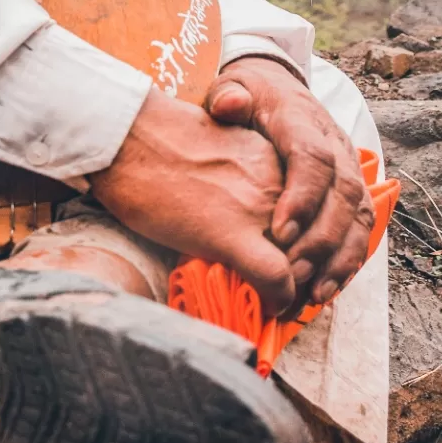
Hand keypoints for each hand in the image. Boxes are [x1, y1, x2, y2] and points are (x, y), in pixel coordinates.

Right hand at [88, 85, 294, 315]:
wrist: (126, 136)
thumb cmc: (155, 137)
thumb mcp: (217, 145)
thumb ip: (241, 172)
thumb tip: (236, 206)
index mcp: (274, 159)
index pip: (313, 211)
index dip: (308, 241)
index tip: (294, 259)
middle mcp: (277, 183)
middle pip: (316, 239)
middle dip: (310, 270)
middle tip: (293, 290)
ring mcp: (258, 209)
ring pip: (305, 263)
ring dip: (298, 290)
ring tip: (279, 302)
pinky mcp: (231, 234)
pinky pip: (277, 279)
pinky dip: (277, 299)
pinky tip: (265, 306)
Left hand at [206, 57, 372, 307]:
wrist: (274, 85)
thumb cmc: (247, 94)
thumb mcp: (231, 86)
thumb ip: (227, 95)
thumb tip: (229, 104)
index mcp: (302, 118)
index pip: (312, 157)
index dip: (303, 197)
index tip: (279, 234)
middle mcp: (335, 143)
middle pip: (343, 193)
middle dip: (321, 239)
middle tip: (291, 274)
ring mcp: (348, 166)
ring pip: (359, 215)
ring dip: (340, 259)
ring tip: (313, 294)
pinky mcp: (351, 189)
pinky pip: (359, 228)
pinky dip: (347, 261)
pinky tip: (325, 289)